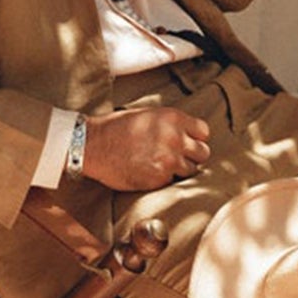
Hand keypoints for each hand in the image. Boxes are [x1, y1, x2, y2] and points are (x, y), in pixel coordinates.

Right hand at [82, 107, 211, 190]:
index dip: (195, 138)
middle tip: (178, 157)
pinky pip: (172, 182)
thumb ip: (171, 124)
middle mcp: (175, 139)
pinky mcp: (159, 179)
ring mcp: (168, 160)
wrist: (93, 145)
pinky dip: (163, 179)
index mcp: (174, 119)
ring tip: (161, 165)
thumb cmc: (116, 128)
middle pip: (203, 153)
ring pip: (190, 170)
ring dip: (179, 170)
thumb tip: (187, 134)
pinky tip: (149, 172)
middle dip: (192, 156)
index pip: (204, 132)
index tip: (187, 143)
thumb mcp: (148, 115)